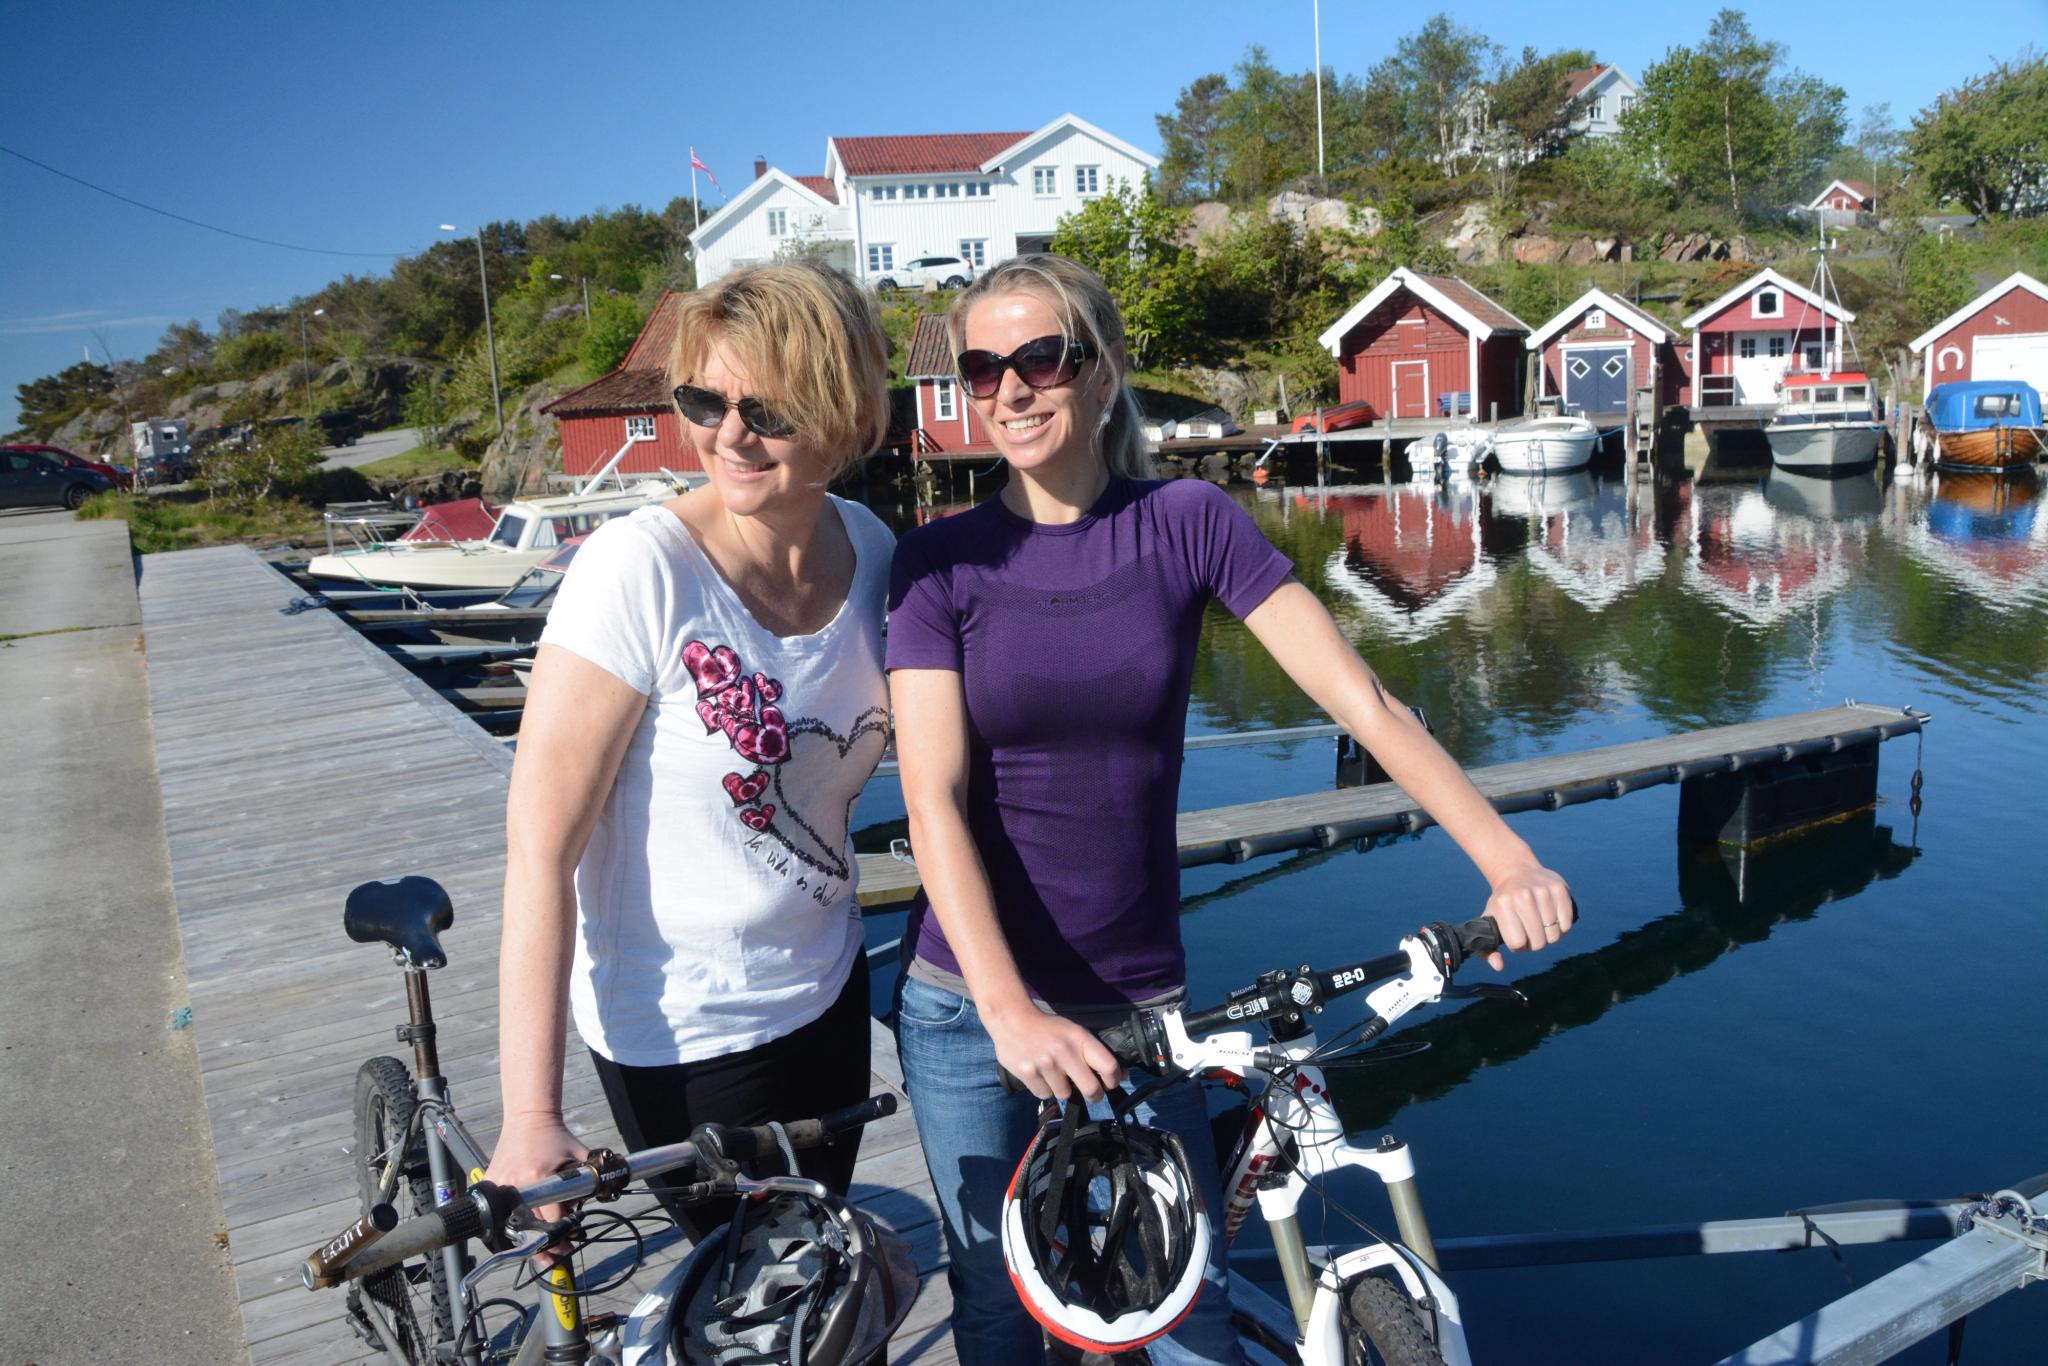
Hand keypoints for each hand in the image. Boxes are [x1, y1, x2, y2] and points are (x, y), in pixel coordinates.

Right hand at [484, 1112, 588, 1248]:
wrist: (529, 1117)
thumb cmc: (556, 1136)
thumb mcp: (579, 1154)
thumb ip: (592, 1175)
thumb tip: (609, 1191)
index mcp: (538, 1176)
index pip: (550, 1218)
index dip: (562, 1234)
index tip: (568, 1244)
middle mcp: (515, 1183)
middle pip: (531, 1227)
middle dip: (545, 1243)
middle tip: (557, 1253)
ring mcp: (499, 1184)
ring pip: (512, 1224)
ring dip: (526, 1238)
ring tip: (539, 1249)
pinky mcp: (489, 1183)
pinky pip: (498, 1211)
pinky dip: (509, 1222)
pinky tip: (521, 1231)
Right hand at [985, 1004, 1125, 1102]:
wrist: (1012, 1019)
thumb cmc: (1048, 1028)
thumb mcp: (1074, 1032)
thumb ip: (1095, 1053)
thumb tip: (1121, 1074)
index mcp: (1079, 1038)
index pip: (1108, 1066)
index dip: (1113, 1080)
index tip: (1110, 1083)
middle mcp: (1064, 1052)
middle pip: (1091, 1090)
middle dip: (1094, 1095)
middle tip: (1091, 1093)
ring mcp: (1045, 1064)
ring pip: (1065, 1094)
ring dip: (1062, 1089)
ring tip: (1054, 1074)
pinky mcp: (1027, 1073)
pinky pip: (1044, 1095)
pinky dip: (1044, 1089)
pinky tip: (1039, 1074)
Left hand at [1479, 862, 1575, 969]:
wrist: (1517, 872)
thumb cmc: (1503, 904)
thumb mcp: (1489, 922)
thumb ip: (1488, 950)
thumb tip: (1499, 966)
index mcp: (1503, 906)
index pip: (1518, 943)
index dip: (1518, 945)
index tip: (1516, 936)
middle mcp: (1523, 897)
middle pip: (1539, 942)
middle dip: (1535, 943)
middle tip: (1530, 932)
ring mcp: (1542, 891)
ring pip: (1555, 935)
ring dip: (1549, 936)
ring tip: (1540, 925)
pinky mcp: (1559, 889)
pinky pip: (1567, 923)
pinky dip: (1562, 927)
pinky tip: (1552, 919)